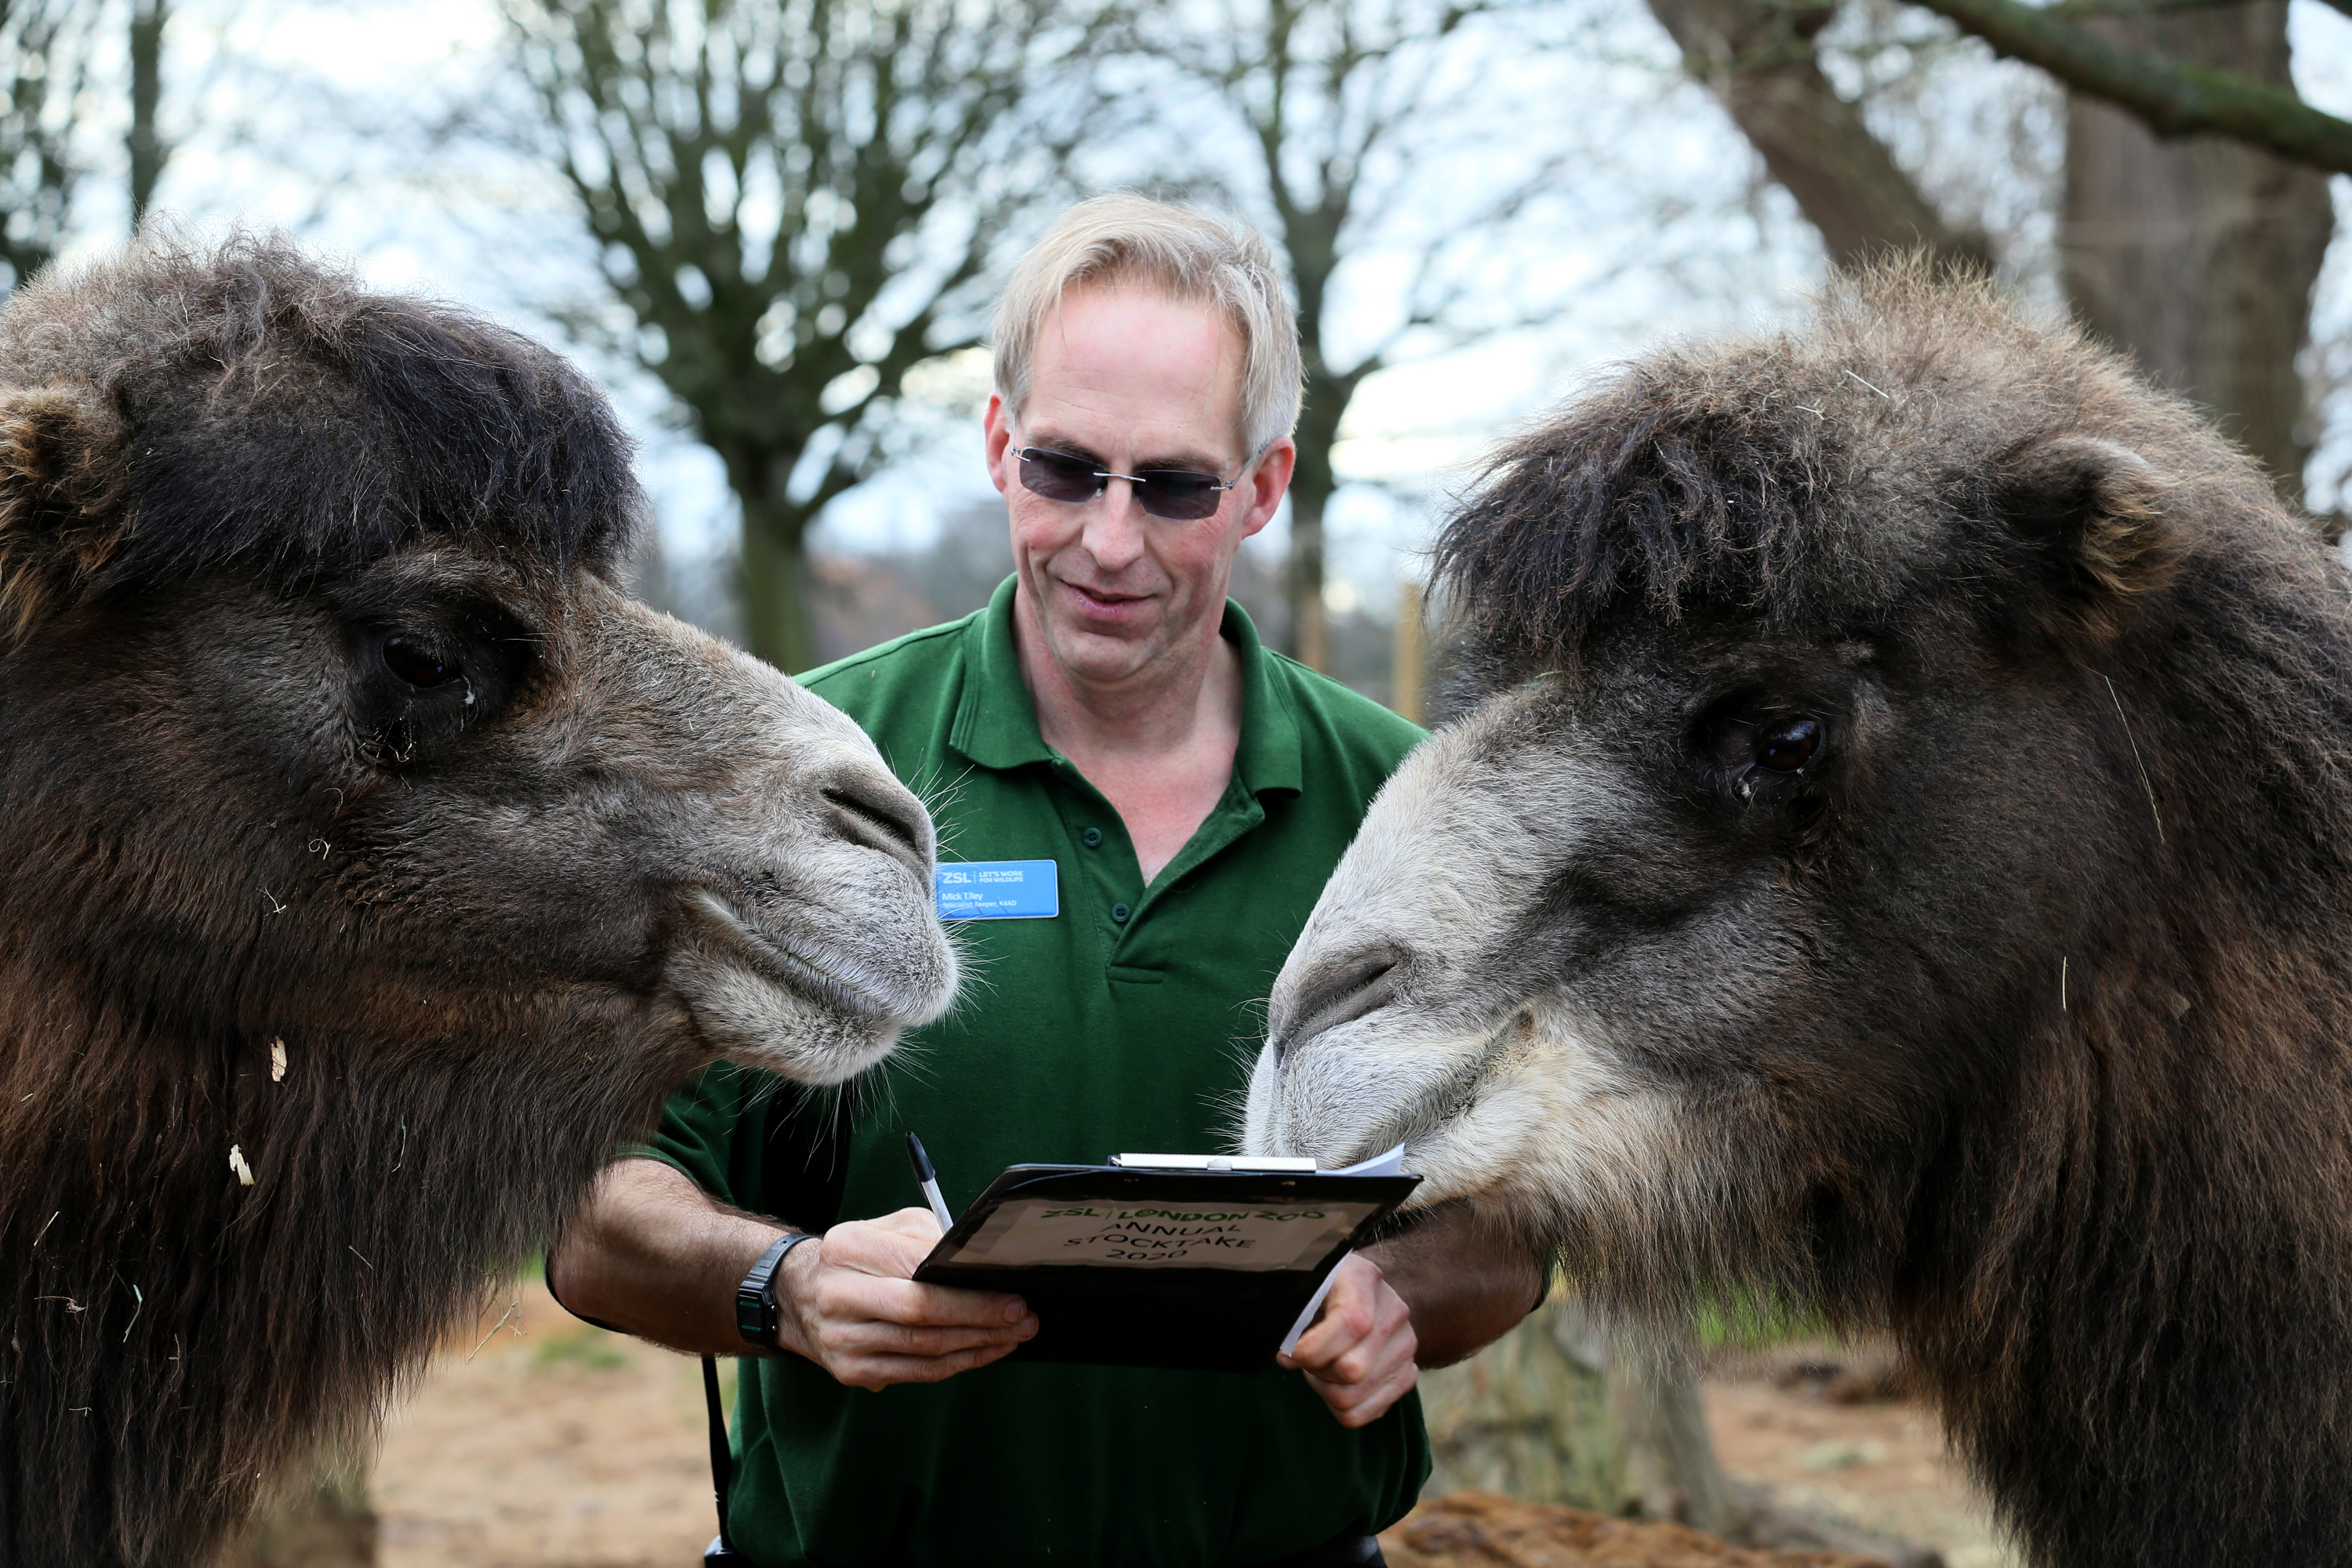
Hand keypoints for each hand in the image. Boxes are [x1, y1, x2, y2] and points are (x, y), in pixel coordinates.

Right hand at [771, 1208, 1036, 1388]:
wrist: (799, 1295)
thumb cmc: (858, 1258)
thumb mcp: (887, 1229)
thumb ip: (929, 1239)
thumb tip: (982, 1262)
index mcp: (847, 1248)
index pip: (917, 1269)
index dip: (967, 1285)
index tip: (1009, 1289)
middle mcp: (838, 1296)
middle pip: (921, 1314)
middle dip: (979, 1318)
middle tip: (1022, 1316)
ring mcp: (842, 1339)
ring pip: (923, 1349)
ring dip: (978, 1345)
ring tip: (1015, 1334)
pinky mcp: (851, 1372)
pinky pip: (916, 1373)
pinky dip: (957, 1364)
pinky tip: (985, 1351)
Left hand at [1277, 1253, 1417, 1427]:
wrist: (1364, 1294)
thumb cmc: (1322, 1292)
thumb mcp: (1304, 1291)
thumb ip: (1293, 1319)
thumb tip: (1288, 1359)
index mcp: (1364, 1279)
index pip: (1352, 1323)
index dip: (1315, 1348)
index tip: (1292, 1352)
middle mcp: (1394, 1312)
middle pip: (1351, 1370)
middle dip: (1316, 1371)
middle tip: (1306, 1359)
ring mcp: (1406, 1345)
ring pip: (1351, 1397)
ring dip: (1325, 1389)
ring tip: (1321, 1368)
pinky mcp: (1407, 1375)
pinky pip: (1362, 1414)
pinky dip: (1339, 1406)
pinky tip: (1336, 1383)